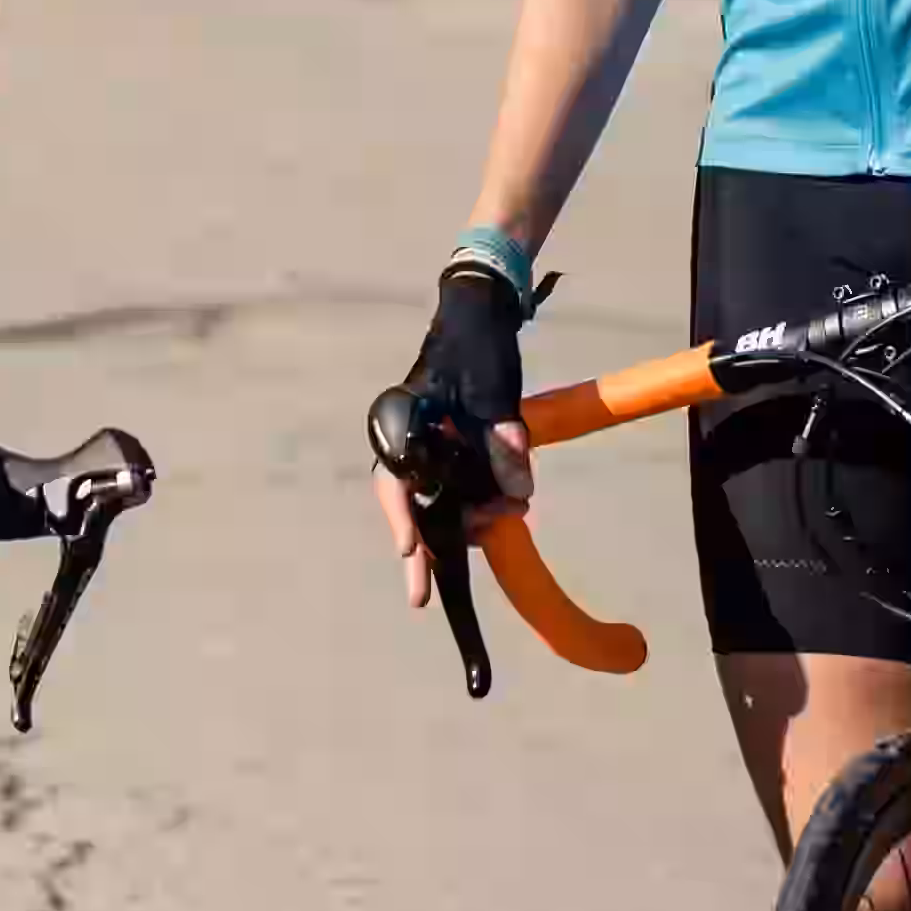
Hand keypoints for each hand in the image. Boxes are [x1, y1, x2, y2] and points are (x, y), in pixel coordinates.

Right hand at [370, 253, 536, 609]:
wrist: (484, 310)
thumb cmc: (477, 345)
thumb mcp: (493, 391)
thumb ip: (503, 439)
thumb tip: (517, 493)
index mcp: (401, 423)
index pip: (393, 481)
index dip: (402, 518)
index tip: (413, 548)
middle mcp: (409, 442)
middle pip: (410, 505)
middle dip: (425, 548)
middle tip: (420, 599)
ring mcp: (430, 449)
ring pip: (441, 502)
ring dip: (470, 518)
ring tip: (510, 518)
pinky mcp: (454, 451)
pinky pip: (462, 488)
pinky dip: (484, 501)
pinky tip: (510, 508)